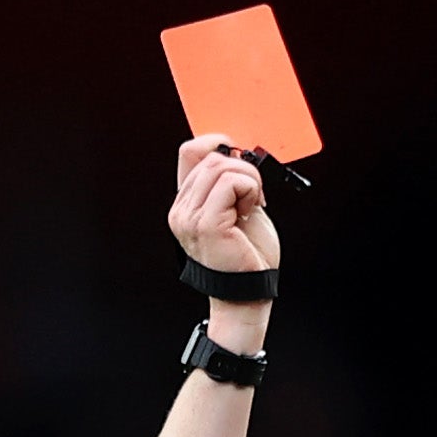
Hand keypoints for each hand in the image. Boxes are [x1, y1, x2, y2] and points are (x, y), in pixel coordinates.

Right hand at [170, 137, 277, 276]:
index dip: (218, 144)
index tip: (241, 161)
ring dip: (248, 180)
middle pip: (209, 156)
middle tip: (255, 195)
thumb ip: (231, 181)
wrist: (249, 292)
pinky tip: (249, 210)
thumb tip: (236, 152)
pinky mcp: (205, 224)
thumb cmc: (247, 256)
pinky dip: (249, 190)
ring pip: (220, 166)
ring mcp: (189, 217)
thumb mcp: (239, 207)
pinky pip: (230, 183)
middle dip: (243, 169)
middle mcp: (181, 209)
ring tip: (252, 204)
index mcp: (187, 203)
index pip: (190, 151)